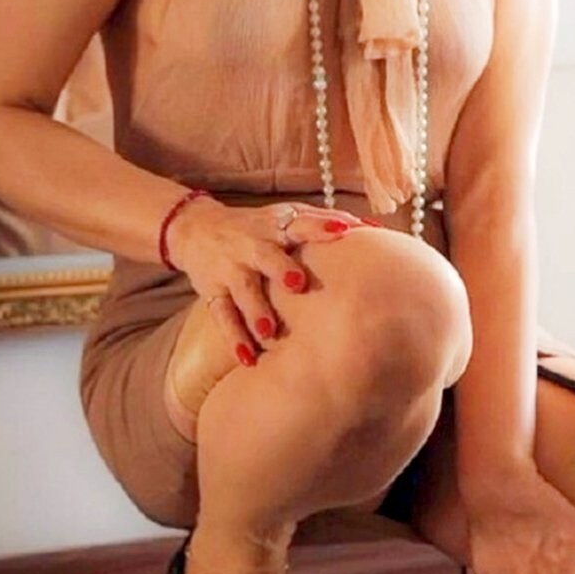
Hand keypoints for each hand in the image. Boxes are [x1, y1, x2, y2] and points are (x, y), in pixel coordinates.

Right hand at [167, 197, 371, 364]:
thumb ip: (326, 221)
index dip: (320, 227)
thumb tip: (377, 227)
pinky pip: (222, 316)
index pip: (300, 223)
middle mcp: (253, 246)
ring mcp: (231, 269)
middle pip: (266, 256)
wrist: (197, 228)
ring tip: (269, 332)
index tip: (343, 231)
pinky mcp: (214, 291)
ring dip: (256, 311)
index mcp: (276, 226)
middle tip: (297, 285)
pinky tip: (248, 358)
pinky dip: (234, 338)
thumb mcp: (287, 216)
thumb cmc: (259, 227)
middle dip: (280, 269)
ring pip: (242, 290)